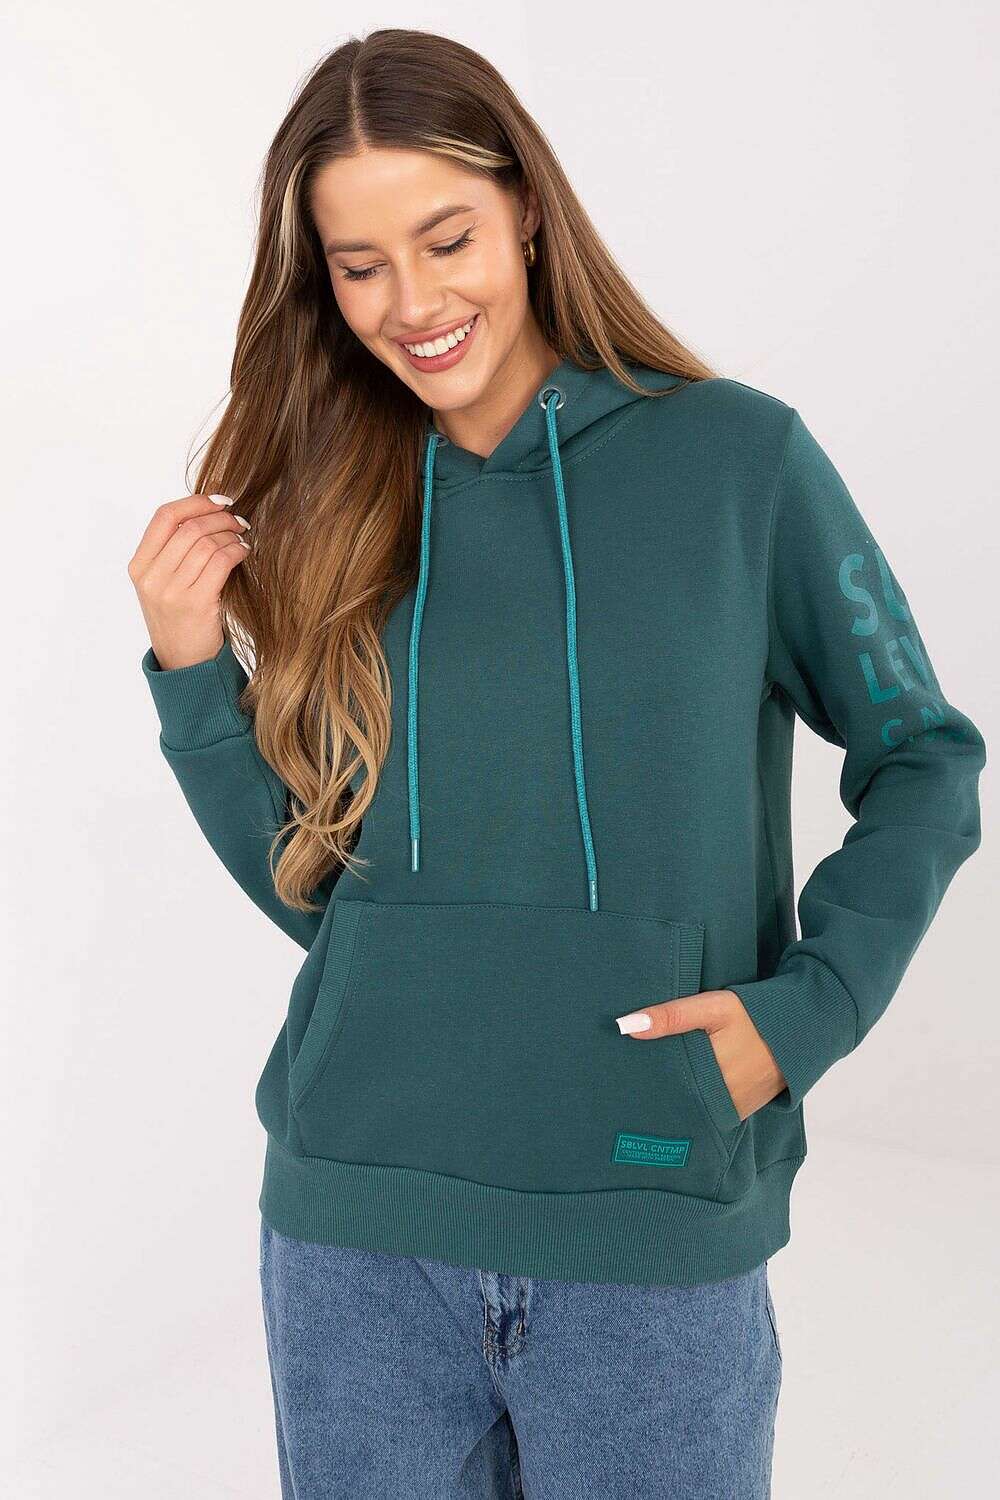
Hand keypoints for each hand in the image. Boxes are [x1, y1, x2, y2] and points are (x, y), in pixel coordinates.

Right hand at [128, 493, 251, 669]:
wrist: (184, 664)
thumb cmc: (179, 619)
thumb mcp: (163, 584)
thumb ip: (174, 551)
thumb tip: (207, 513)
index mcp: (139, 566)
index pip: (164, 517)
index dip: (195, 502)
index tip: (219, 500)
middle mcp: (151, 577)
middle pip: (190, 528)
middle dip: (220, 518)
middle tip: (238, 521)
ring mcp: (171, 591)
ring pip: (206, 543)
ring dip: (230, 535)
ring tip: (242, 538)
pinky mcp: (195, 603)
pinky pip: (220, 562)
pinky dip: (236, 551)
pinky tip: (243, 553)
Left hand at [616, 989, 786, 1120]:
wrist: (802, 1026)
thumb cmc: (755, 1013)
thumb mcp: (712, 1007)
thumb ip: (671, 1016)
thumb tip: (627, 1026)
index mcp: (710, 1076)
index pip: (665, 1089)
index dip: (644, 1085)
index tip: (623, 1081)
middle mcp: (722, 1100)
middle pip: (678, 1102)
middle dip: (658, 1094)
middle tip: (631, 1086)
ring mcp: (735, 1108)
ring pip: (696, 1109)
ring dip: (680, 1100)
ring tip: (651, 1092)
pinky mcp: (745, 1109)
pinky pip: (714, 1112)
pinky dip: (700, 1103)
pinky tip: (685, 1092)